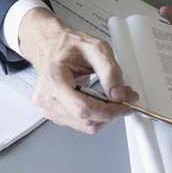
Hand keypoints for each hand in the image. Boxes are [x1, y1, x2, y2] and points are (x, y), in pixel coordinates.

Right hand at [16, 8, 133, 133]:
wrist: (50, 47)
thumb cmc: (67, 46)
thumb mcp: (96, 48)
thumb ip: (110, 71)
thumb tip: (118, 95)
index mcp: (54, 80)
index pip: (83, 109)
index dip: (109, 112)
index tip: (125, 106)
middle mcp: (46, 98)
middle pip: (85, 120)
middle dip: (110, 113)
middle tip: (123, 99)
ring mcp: (47, 109)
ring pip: (84, 126)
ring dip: (103, 115)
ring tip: (111, 98)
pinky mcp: (53, 114)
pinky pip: (79, 123)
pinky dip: (94, 116)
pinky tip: (99, 101)